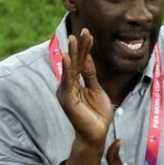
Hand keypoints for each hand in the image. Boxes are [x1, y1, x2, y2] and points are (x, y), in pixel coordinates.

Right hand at [57, 28, 112, 145]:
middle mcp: (68, 85)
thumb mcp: (96, 89)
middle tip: (83, 30)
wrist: (97, 134)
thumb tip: (86, 57)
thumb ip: (90, 74)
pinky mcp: (67, 99)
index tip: (89, 33)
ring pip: (70, 69)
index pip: (80, 62)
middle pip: (75, 62)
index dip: (85, 48)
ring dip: (73, 53)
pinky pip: (68, 82)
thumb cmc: (97, 114)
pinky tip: (67, 57)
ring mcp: (67, 92)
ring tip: (73, 38)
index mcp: (75, 83)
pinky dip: (67, 69)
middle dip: (79, 46)